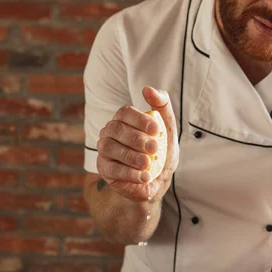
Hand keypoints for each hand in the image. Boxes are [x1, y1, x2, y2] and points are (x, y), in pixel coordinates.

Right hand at [96, 86, 178, 201]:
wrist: (156, 182)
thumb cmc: (161, 153)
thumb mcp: (167, 129)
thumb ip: (162, 106)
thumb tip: (147, 89)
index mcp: (124, 120)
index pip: (125, 112)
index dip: (139, 119)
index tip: (156, 130)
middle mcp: (110, 132)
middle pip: (116, 129)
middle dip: (136, 139)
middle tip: (154, 149)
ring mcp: (104, 150)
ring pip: (109, 147)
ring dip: (130, 156)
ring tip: (147, 164)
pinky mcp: (104, 169)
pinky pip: (112, 169)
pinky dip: (129, 173)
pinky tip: (144, 177)